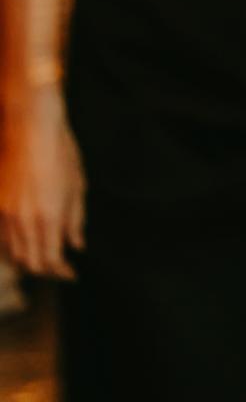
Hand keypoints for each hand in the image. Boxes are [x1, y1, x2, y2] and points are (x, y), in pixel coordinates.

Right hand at [0, 82, 83, 279]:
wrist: (31, 130)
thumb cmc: (61, 154)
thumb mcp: (77, 187)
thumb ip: (75, 221)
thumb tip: (76, 246)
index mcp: (48, 218)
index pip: (50, 260)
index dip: (61, 272)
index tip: (72, 275)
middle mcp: (23, 221)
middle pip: (29, 262)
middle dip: (46, 270)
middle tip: (60, 269)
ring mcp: (6, 215)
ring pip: (12, 253)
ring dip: (28, 260)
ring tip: (45, 258)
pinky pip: (2, 238)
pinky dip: (13, 247)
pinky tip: (26, 243)